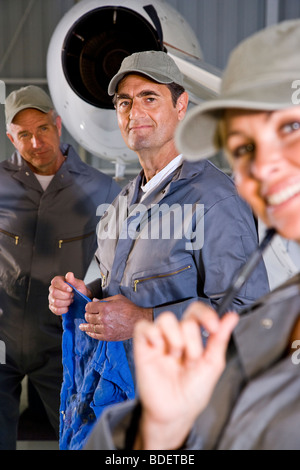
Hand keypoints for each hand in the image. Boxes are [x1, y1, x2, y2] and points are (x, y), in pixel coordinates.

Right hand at [48, 272, 88, 314]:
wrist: (80, 299)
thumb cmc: (78, 290)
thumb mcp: (78, 284)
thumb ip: (73, 280)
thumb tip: (69, 274)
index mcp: (57, 281)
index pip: (55, 282)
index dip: (63, 286)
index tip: (71, 289)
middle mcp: (52, 289)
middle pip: (54, 293)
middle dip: (66, 296)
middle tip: (72, 295)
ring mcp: (51, 298)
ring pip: (56, 302)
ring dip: (66, 302)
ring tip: (71, 301)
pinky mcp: (52, 307)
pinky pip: (56, 310)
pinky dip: (64, 309)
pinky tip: (68, 307)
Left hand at [79, 294, 152, 340]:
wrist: (138, 321)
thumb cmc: (130, 309)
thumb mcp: (118, 298)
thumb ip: (105, 300)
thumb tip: (94, 300)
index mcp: (105, 308)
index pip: (89, 307)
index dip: (88, 306)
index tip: (89, 307)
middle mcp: (103, 318)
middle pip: (88, 317)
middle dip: (87, 315)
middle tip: (88, 315)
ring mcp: (105, 328)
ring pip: (90, 327)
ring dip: (85, 325)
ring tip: (82, 326)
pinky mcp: (108, 336)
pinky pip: (96, 335)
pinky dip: (91, 333)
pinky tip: (88, 332)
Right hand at [133, 302, 238, 449]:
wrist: (176, 412)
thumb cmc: (193, 391)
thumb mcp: (212, 364)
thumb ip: (220, 339)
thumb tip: (232, 317)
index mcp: (192, 337)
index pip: (196, 312)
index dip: (206, 314)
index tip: (214, 327)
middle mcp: (175, 335)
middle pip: (186, 320)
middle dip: (193, 343)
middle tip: (191, 361)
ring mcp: (158, 340)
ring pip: (166, 319)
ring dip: (176, 339)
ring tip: (175, 357)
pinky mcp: (142, 347)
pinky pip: (144, 327)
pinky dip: (153, 335)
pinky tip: (159, 349)